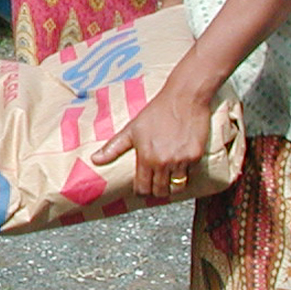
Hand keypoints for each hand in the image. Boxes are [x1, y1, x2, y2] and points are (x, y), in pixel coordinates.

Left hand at [91, 81, 212, 200]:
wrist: (184, 98)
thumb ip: (113, 147)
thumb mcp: (132, 128)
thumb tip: (94, 160)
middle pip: (160, 191)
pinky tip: (180, 166)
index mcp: (146, 157)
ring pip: (177, 187)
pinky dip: (185, 173)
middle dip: (156, 191)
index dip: (141, 191)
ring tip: (167, 180)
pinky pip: (190, 174)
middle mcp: (164, 162)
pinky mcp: (196, 156)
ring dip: (172, 186)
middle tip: (155, 186)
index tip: (141, 189)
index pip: (142, 188)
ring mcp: (182, 160)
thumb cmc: (157, 111)